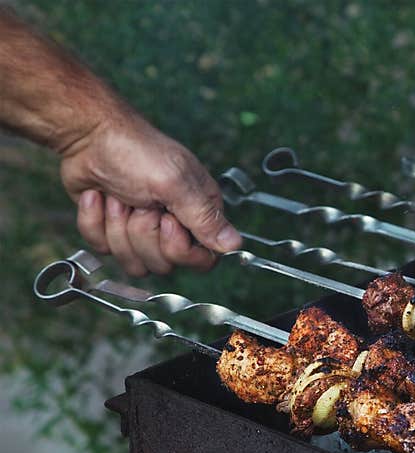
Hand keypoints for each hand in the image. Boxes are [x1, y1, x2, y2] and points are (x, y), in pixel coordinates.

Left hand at [60, 111, 241, 275]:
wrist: (88, 135)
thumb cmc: (134, 151)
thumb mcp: (175, 183)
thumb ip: (205, 218)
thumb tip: (234, 245)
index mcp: (198, 214)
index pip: (201, 260)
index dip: (180, 249)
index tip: (167, 220)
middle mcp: (174, 227)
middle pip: (163, 264)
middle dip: (143, 232)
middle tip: (139, 201)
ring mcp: (141, 231)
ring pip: (133, 261)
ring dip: (117, 226)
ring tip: (118, 196)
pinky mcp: (112, 231)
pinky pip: (103, 249)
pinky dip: (94, 221)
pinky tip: (99, 197)